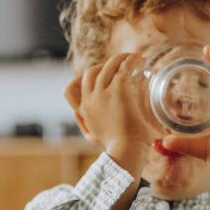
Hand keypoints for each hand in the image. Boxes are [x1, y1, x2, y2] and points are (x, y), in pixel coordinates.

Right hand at [64, 53, 155, 174]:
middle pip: (90, 73)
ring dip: (120, 59)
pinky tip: (140, 59)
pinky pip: (124, 68)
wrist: (126, 152)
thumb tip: (77, 112)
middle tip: (120, 66)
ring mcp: (103, 94)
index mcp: (83, 111)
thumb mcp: (93, 138)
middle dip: (104, 66)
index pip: (69, 89)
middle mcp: (89, 100)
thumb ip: (85, 124)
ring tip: (132, 58)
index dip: (81, 80)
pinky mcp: (118, 90)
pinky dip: (132, 60)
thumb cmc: (116, 149)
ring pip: (108, 66)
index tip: (97, 79)